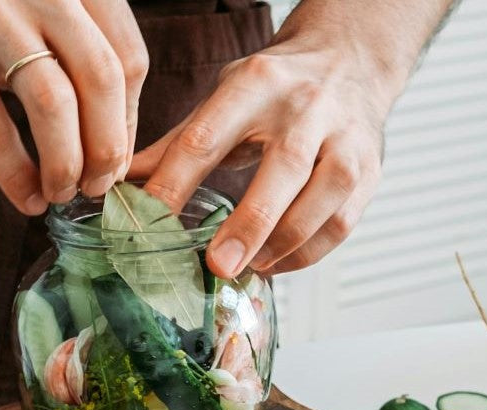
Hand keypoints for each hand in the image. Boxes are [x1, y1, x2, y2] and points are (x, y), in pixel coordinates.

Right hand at [0, 0, 148, 214]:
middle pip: (103, 79)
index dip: (130, 121)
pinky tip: (25, 198)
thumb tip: (117, 138)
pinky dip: (16, 175)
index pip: (127, 56)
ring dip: (66, 164)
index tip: (118, 159)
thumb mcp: (35, 9)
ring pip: (54, 105)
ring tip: (61, 192)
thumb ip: (77, 50)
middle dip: (108, 147)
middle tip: (98, 185)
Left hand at [129, 40, 398, 277]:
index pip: (208, 137)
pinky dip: (307, 254)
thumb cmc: (276, 89)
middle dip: (249, 224)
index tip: (151, 221)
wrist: (351, 63)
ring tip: (249, 268)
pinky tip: (277, 263)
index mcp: (255, 85)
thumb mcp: (222, 98)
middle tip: (218, 265)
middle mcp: (306, 108)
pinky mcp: (368, 171)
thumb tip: (117, 185)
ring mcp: (344, 139)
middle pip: (283, 169)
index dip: (176, 182)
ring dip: (283, 244)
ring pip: (322, 201)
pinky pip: (341, 223)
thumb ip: (175, 145)